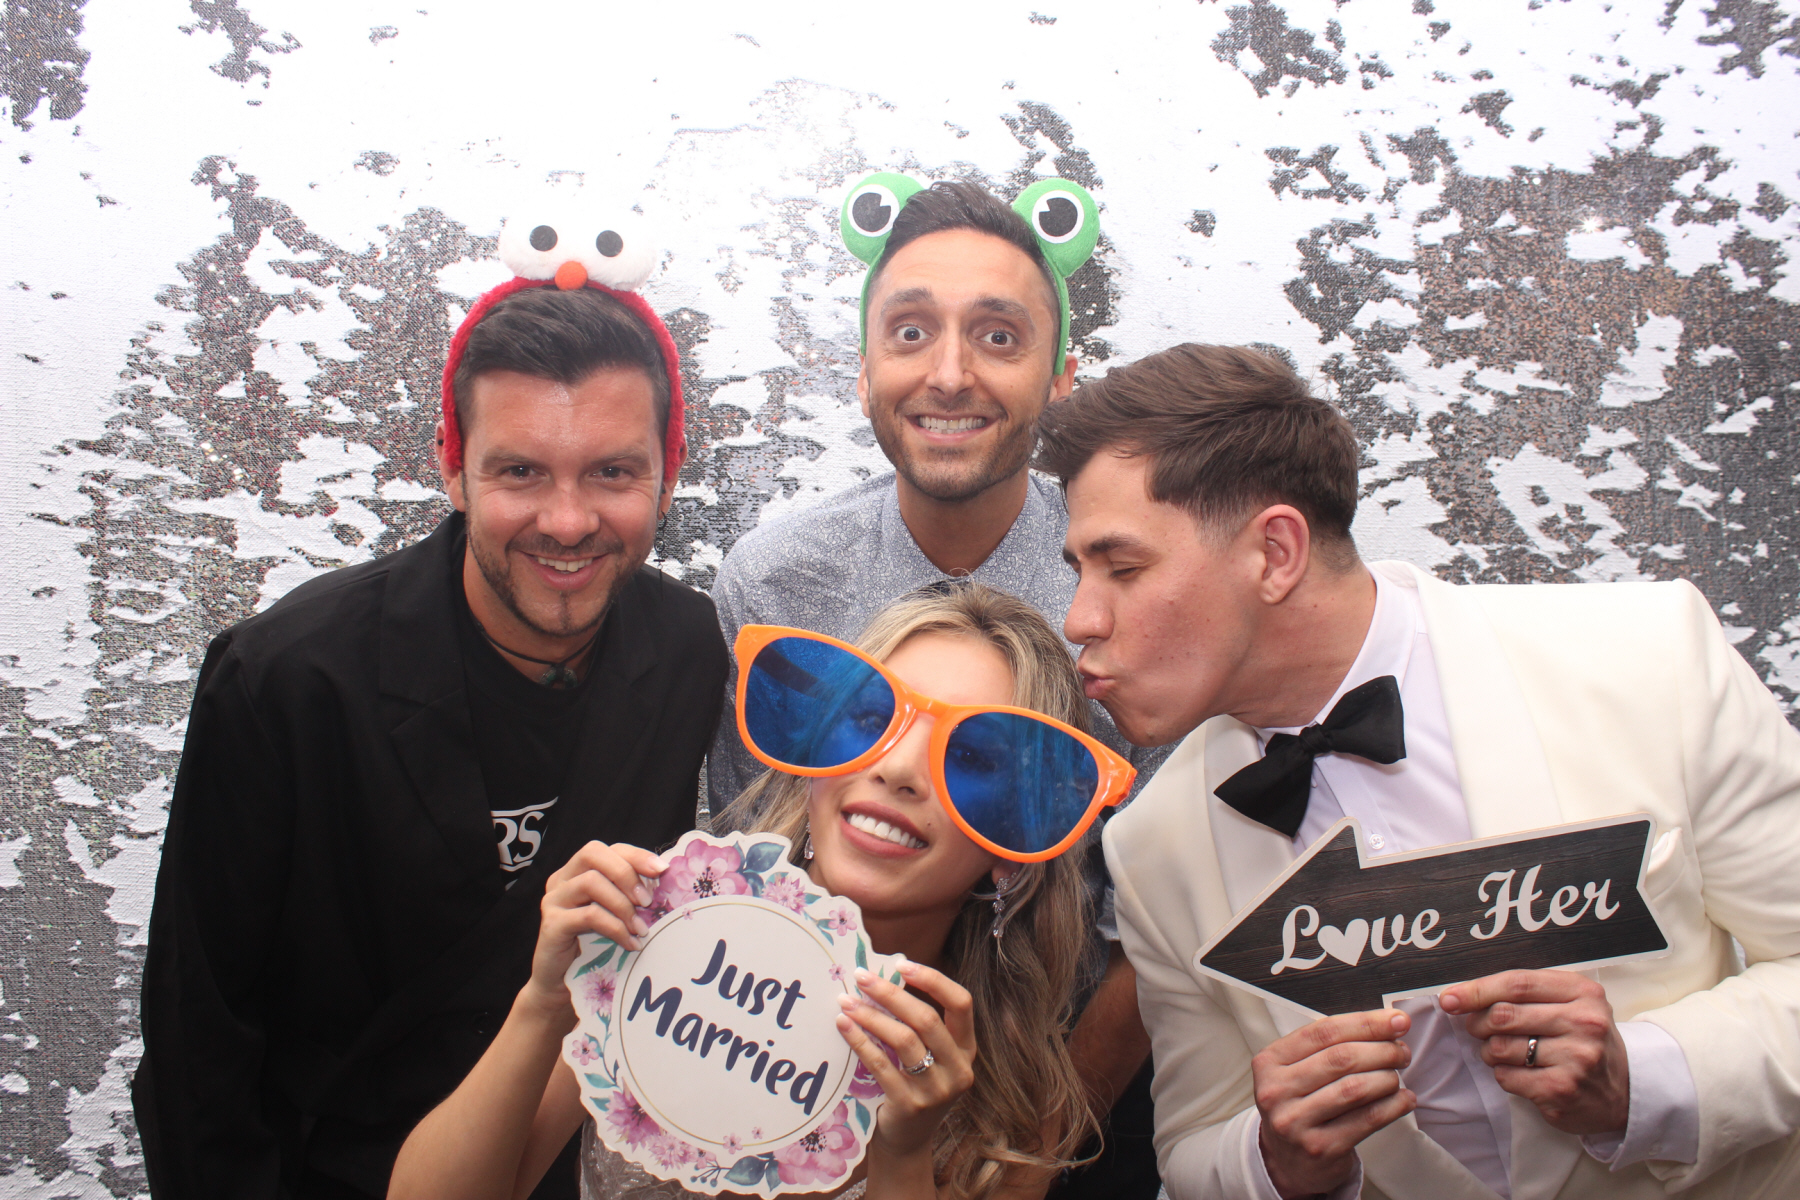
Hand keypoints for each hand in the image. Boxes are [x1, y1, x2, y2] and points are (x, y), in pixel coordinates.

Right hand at [523, 841, 664, 1015]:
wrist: (560, 985)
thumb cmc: (593, 947)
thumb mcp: (615, 915)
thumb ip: (630, 896)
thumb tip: (665, 882)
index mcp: (578, 871)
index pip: (610, 849)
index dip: (637, 856)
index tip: (662, 870)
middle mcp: (562, 879)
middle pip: (593, 853)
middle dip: (626, 873)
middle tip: (647, 900)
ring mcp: (554, 900)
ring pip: (591, 882)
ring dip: (622, 905)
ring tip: (640, 928)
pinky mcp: (551, 924)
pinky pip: (588, 915)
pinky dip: (615, 928)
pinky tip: (629, 944)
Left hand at [835, 962, 977, 1161]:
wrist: (907, 1140)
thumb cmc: (915, 1085)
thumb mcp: (929, 1055)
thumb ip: (918, 1023)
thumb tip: (883, 977)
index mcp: (966, 1048)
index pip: (962, 1003)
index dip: (934, 980)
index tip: (902, 964)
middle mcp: (959, 1068)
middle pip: (928, 1019)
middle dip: (891, 993)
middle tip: (862, 976)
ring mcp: (937, 1090)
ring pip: (904, 1040)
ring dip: (872, 1016)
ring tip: (846, 1001)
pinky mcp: (910, 1105)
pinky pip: (882, 1065)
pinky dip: (860, 1041)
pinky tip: (844, 1026)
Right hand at [1252, 1009, 1414, 1198]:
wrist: (1287, 1161)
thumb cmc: (1301, 1105)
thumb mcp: (1298, 1070)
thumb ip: (1331, 1045)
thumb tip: (1387, 1023)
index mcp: (1271, 1061)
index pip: (1323, 1031)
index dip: (1365, 1023)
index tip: (1396, 1021)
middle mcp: (1277, 1090)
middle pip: (1341, 1058)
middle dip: (1382, 1050)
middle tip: (1401, 1051)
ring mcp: (1296, 1122)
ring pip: (1355, 1088)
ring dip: (1388, 1077)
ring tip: (1397, 1076)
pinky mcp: (1320, 1148)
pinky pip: (1367, 1119)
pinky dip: (1393, 1106)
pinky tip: (1403, 1100)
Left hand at [1441, 969, 1628, 1135]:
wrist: (1625, 1090)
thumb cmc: (1584, 1040)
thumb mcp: (1570, 1003)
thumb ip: (1525, 993)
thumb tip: (1458, 996)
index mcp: (1583, 992)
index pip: (1517, 983)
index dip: (1477, 989)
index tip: (1450, 997)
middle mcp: (1584, 1023)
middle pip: (1503, 1015)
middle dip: (1478, 1022)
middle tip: (1477, 1028)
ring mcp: (1575, 1058)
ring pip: (1500, 1047)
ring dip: (1490, 1051)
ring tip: (1506, 1052)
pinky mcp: (1562, 1089)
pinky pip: (1507, 1077)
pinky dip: (1504, 1074)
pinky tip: (1522, 1073)